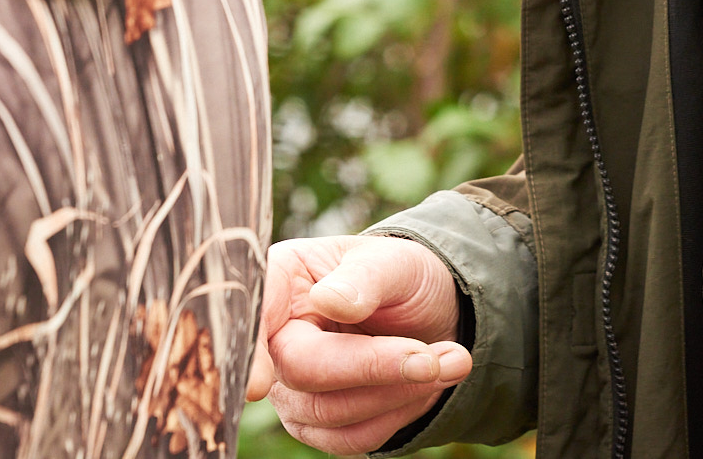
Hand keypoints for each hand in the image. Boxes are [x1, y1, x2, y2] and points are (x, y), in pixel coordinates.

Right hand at [249, 235, 472, 454]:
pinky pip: (350, 439)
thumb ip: (363, 277)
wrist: (426, 316)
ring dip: (399, 392)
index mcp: (280, 280)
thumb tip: (329, 300)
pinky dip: (398, 415)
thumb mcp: (394, 262)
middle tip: (437, 356)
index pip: (253, 314)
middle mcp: (271, 337)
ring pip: (329, 413)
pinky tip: (427, 384)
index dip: (251, 351)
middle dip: (374, 367)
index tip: (258, 385)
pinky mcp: (314, 423)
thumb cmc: (400, 278)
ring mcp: (288, 386)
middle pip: (299, 371)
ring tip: (451, 359)